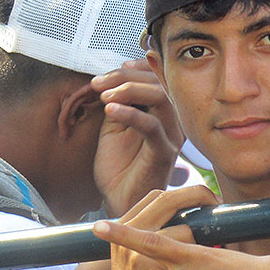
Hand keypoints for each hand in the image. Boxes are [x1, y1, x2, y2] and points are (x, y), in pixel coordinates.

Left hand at [92, 59, 184, 216]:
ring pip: (160, 98)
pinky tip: (109, 109)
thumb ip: (119, 101)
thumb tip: (114, 77)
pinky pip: (151, 126)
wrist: (120, 201)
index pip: (157, 77)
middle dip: (125, 77)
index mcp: (162, 112)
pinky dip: (130, 113)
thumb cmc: (119, 167)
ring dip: (129, 90)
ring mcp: (170, 136)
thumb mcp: (114, 125)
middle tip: (98, 83)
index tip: (112, 71)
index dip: (136, 68)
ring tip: (103, 95)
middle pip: (159, 83)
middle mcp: (172, 121)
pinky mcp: (164, 153)